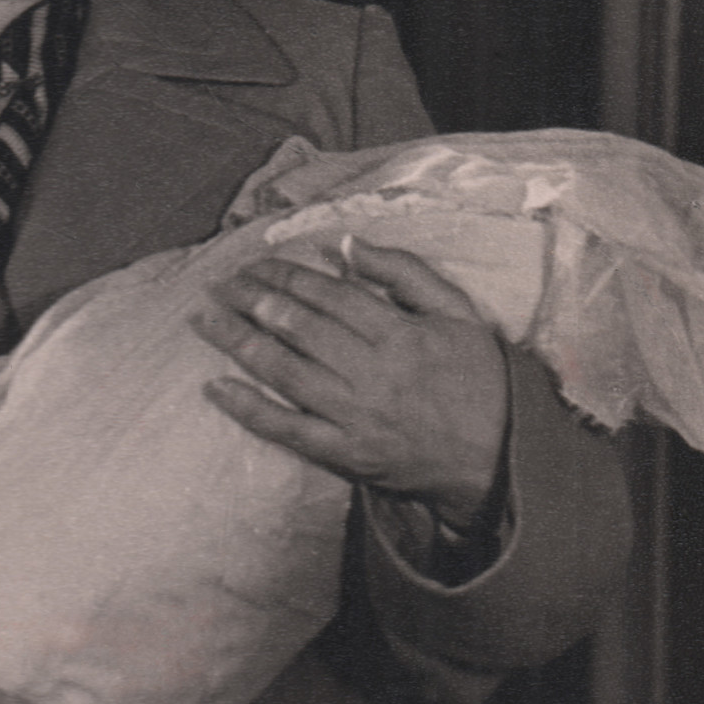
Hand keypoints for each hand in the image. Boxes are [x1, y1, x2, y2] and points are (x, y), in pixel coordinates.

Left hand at [192, 239, 508, 531]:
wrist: (499, 460)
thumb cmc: (480, 380)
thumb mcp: (458, 312)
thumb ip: (405, 273)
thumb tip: (347, 244)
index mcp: (399, 333)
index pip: (328, 295)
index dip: (286, 276)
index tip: (255, 265)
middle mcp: (372, 372)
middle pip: (298, 327)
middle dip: (252, 301)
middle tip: (220, 285)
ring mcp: (355, 416)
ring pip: (284, 372)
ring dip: (238, 342)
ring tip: (205, 319)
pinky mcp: (345, 454)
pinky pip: (286, 429)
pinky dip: (248, 408)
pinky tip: (215, 388)